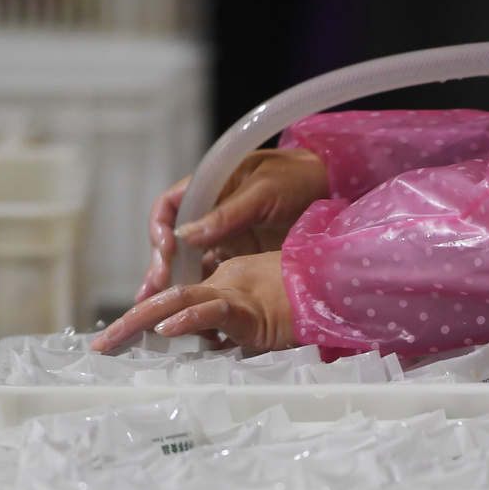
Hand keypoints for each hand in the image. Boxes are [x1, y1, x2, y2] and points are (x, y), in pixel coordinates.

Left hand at [92, 251, 293, 354]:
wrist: (334, 288)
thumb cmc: (306, 304)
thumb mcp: (262, 324)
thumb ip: (233, 331)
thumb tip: (210, 348)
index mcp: (221, 287)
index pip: (173, 302)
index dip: (143, 320)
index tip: (118, 342)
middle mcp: (220, 286)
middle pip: (164, 301)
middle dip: (128, 324)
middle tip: (99, 347)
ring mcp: (233, 294)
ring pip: (178, 301)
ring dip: (142, 320)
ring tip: (114, 339)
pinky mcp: (248, 306)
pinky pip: (213, 310)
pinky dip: (189, 319)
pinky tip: (166, 329)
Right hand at [136, 148, 329, 299]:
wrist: (334, 190)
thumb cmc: (300, 178)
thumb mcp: (263, 191)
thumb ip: (227, 213)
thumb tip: (187, 235)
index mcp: (211, 187)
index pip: (171, 206)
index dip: (161, 228)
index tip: (168, 250)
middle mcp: (212, 213)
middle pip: (174, 240)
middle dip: (161, 265)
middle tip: (154, 290)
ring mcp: (226, 236)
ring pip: (189, 261)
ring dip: (173, 284)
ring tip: (157, 309)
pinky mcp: (241, 257)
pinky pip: (213, 275)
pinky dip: (200, 292)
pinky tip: (190, 312)